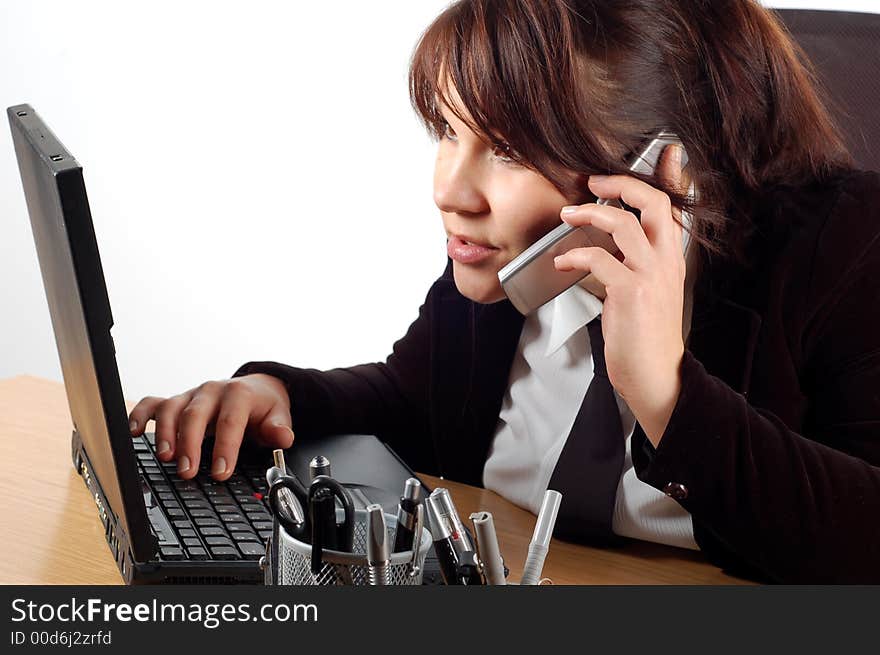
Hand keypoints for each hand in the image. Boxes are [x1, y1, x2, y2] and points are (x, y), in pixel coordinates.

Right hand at [128, 374, 294, 479]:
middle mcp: (212, 392)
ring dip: (164, 433)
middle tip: (187, 472)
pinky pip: (153, 403)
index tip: (221, 472)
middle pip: (195, 414)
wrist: (256, 387)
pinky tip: (133, 433)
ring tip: (165, 457)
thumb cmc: (264, 406)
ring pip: (171, 408)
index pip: (230, 421)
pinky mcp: (176, 401)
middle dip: (189, 444)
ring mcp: (191, 395)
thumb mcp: (279, 415)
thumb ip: (279, 428)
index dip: (225, 447)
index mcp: (239, 394)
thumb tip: (283, 437)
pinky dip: (140, 415)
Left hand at [553, 144, 686, 445]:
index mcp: (672, 259)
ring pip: (624, 224)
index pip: (677, 207)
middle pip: (653, 203)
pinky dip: (575, 254)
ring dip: (590, 213)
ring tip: (568, 215)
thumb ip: (634, 264)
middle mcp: (666, 262)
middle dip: (621, 184)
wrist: (655, 376)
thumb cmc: (645, 337)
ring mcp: (650, 276)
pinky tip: (562, 261)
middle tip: (593, 183)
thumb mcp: (648, 292)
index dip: (672, 176)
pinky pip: (600, 259)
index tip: (668, 151)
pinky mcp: (631, 294)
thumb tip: (605, 245)